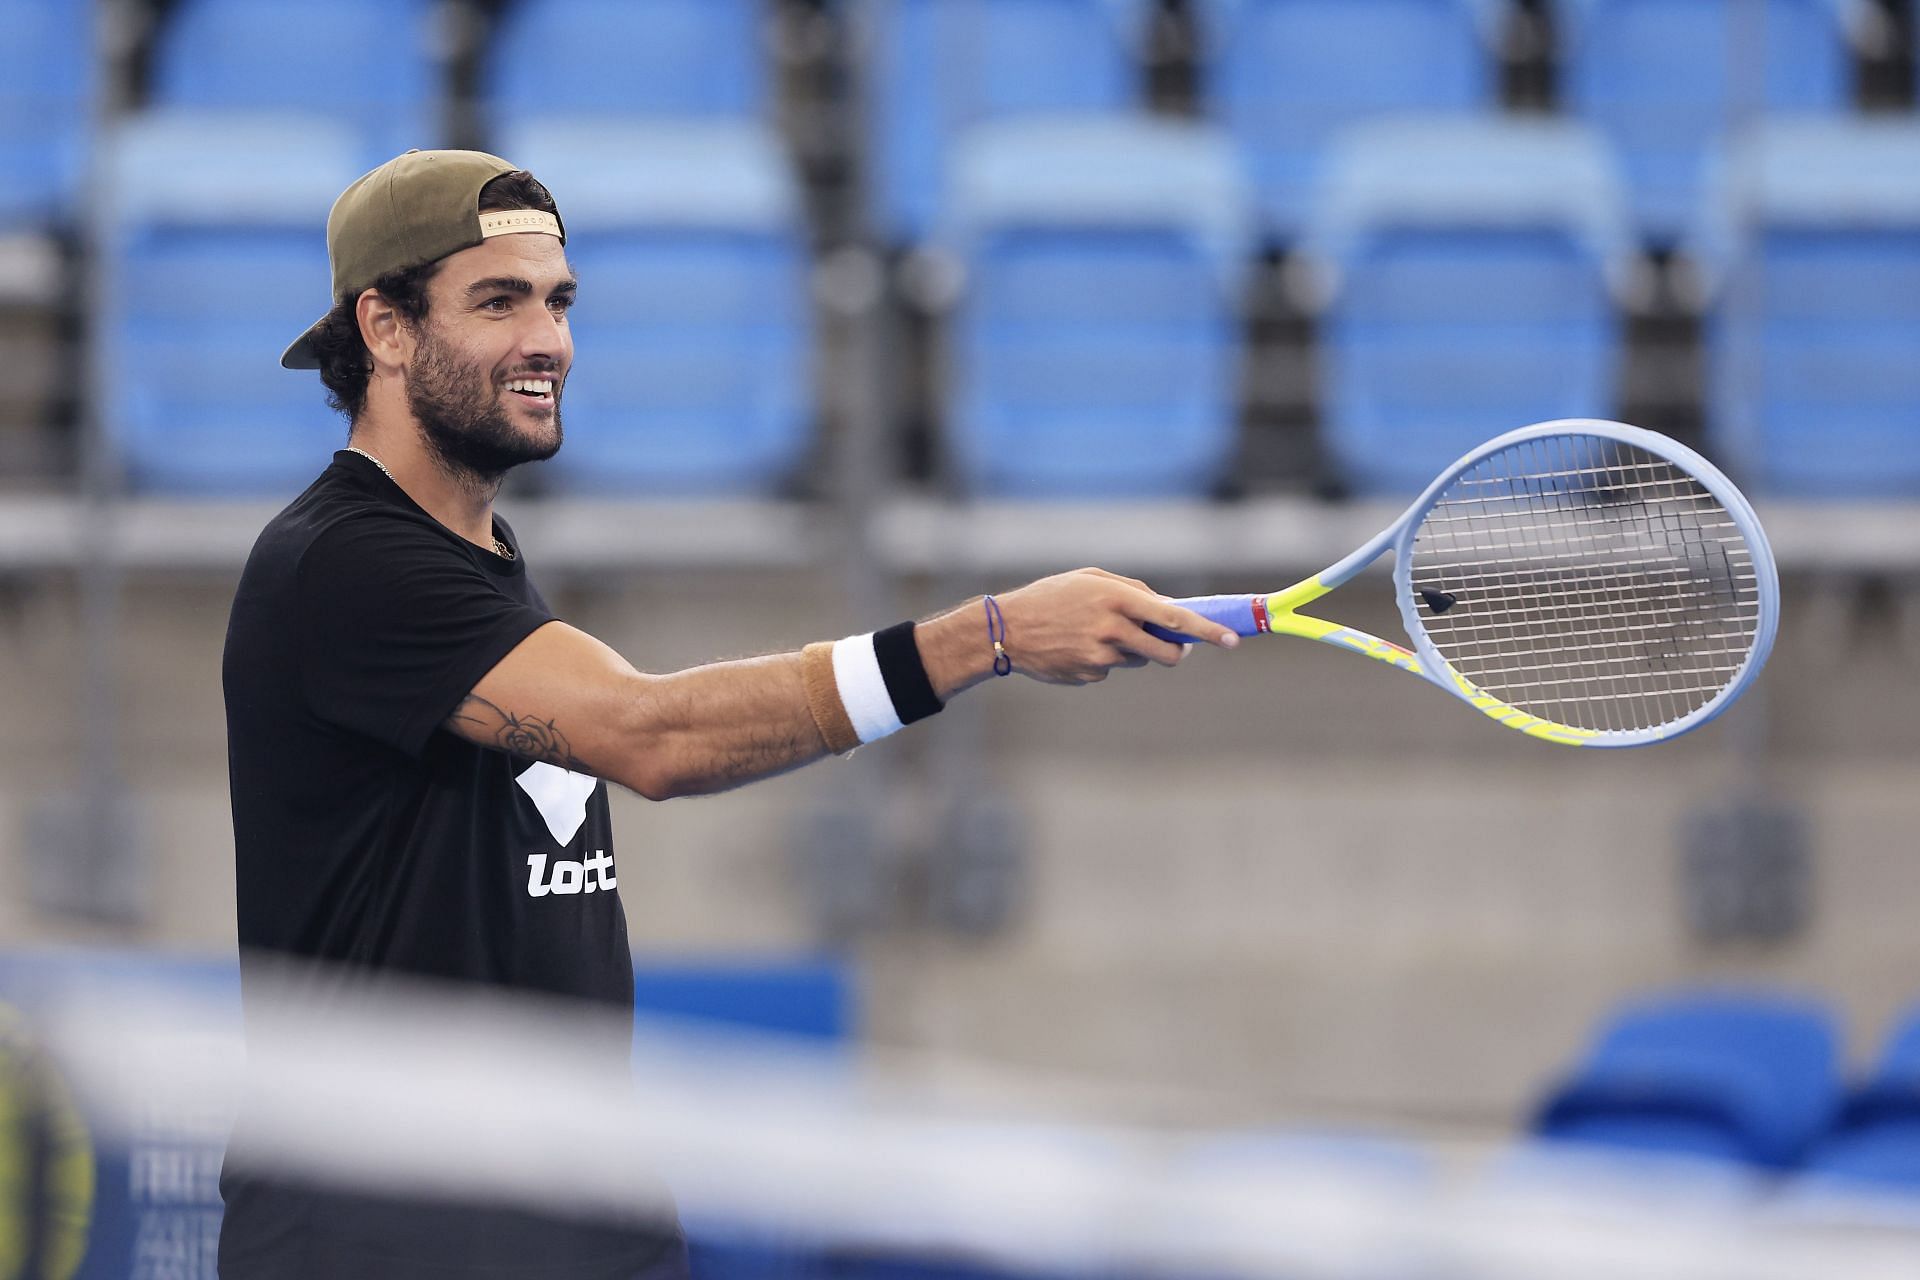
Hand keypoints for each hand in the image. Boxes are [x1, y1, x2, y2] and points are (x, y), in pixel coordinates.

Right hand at [988, 568, 1239, 685]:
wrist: (1006, 630)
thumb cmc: (1051, 597)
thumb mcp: (1090, 579)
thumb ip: (1131, 590)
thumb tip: (1167, 607)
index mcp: (1115, 599)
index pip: (1173, 617)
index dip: (1206, 630)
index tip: (1231, 640)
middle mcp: (1111, 629)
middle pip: (1165, 651)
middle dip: (1177, 652)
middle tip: (1176, 648)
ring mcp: (1100, 656)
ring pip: (1139, 659)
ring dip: (1134, 650)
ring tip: (1100, 634)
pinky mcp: (1090, 675)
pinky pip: (1113, 669)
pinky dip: (1106, 660)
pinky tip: (1079, 647)